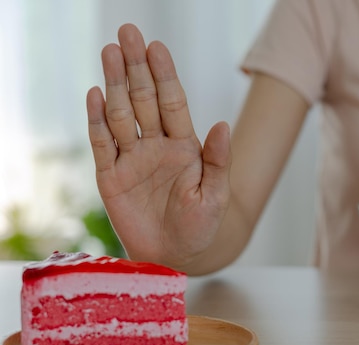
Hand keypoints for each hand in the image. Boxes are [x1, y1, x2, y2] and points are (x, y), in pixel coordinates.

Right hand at [86, 24, 230, 267]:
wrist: (175, 256)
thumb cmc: (201, 226)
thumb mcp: (216, 195)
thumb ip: (218, 161)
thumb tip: (222, 124)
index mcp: (184, 146)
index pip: (173, 102)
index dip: (165, 76)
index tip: (157, 47)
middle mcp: (156, 145)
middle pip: (144, 99)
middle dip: (136, 67)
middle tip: (127, 33)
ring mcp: (132, 158)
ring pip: (121, 114)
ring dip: (114, 84)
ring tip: (109, 52)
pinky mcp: (110, 176)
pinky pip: (102, 143)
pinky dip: (97, 120)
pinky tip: (95, 94)